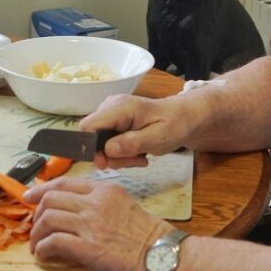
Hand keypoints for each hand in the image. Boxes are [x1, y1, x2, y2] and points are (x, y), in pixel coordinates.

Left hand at [24, 177, 171, 270]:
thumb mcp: (125, 205)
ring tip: (37, 244)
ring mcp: (91, 224)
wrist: (163, 256)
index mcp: (105, 190)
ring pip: (48, 218)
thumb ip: (101, 203)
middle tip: (34, 225)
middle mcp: (95, 203)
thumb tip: (79, 212)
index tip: (31, 195)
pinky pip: (54, 242)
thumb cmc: (149, 237)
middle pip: (51, 198)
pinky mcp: (88, 248)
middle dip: (37, 212)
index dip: (42, 188)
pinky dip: (43, 248)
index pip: (65, 182)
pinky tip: (44, 255)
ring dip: (37, 233)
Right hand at [79, 93, 193, 168]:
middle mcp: (110, 107)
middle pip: (93, 138)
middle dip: (110, 156)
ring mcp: (111, 114)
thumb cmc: (175, 124)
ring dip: (118, 157)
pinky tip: (138, 153)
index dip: (91, 148)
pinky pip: (107, 142)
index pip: (88, 126)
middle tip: (134, 161)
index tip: (107, 163)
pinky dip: (121, 153)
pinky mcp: (113, 122)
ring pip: (100, 143)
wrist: (183, 117)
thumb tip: (108, 149)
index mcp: (119, 107)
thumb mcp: (159, 137)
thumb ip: (133, 143)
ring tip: (140, 157)